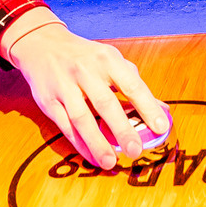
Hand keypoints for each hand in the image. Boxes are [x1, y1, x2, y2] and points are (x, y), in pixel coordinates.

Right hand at [0, 9, 167, 169]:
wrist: (43, 45)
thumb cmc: (86, 57)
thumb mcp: (110, 60)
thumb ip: (134, 84)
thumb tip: (162, 110)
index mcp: (107, 59)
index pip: (131, 84)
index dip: (147, 106)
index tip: (161, 126)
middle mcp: (86, 71)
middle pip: (105, 103)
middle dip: (122, 128)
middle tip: (136, 150)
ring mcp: (65, 86)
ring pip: (82, 118)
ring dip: (97, 142)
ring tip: (111, 162)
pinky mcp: (49, 101)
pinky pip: (66, 126)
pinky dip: (80, 144)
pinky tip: (92, 157)